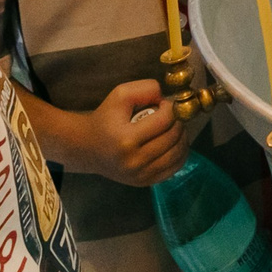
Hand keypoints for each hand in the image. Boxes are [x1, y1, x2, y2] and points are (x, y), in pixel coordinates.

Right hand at [56, 79, 189, 186]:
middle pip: (173, 137)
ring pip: (177, 154)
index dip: (171, 107)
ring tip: (174, 127)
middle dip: (178, 121)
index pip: (165, 120)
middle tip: (172, 114)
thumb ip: (145, 89)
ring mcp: (140, 175)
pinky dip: (181, 154)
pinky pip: (174, 168)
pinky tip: (175, 143)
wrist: (89, 148)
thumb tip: (166, 98)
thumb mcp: (120, 95)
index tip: (164, 104)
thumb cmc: (105, 119)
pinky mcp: (144, 182)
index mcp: (126, 139)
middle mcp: (134, 161)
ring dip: (182, 137)